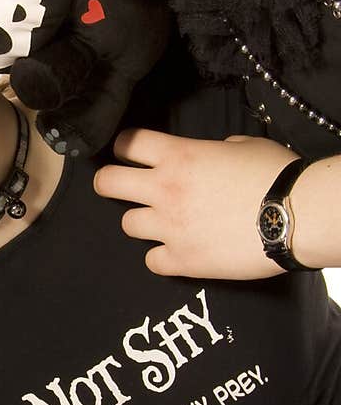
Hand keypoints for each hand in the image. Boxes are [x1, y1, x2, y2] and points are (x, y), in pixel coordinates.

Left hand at [93, 129, 297, 278]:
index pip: (127, 143)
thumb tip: (212, 155)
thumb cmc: (276, 176)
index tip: (129, 153)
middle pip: (107, 183)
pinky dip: (162, 257)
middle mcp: (165, 190)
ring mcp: (170, 228)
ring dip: (142, 222)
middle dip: (109, 183)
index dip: (124, 147)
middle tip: (119, 187)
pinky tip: (177, 251)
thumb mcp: (244, 146)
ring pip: (127, 224)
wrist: (295, 217)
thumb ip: (215, 150)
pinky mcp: (183, 260)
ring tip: (162, 223)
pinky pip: (152, 261)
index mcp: (179, 156)